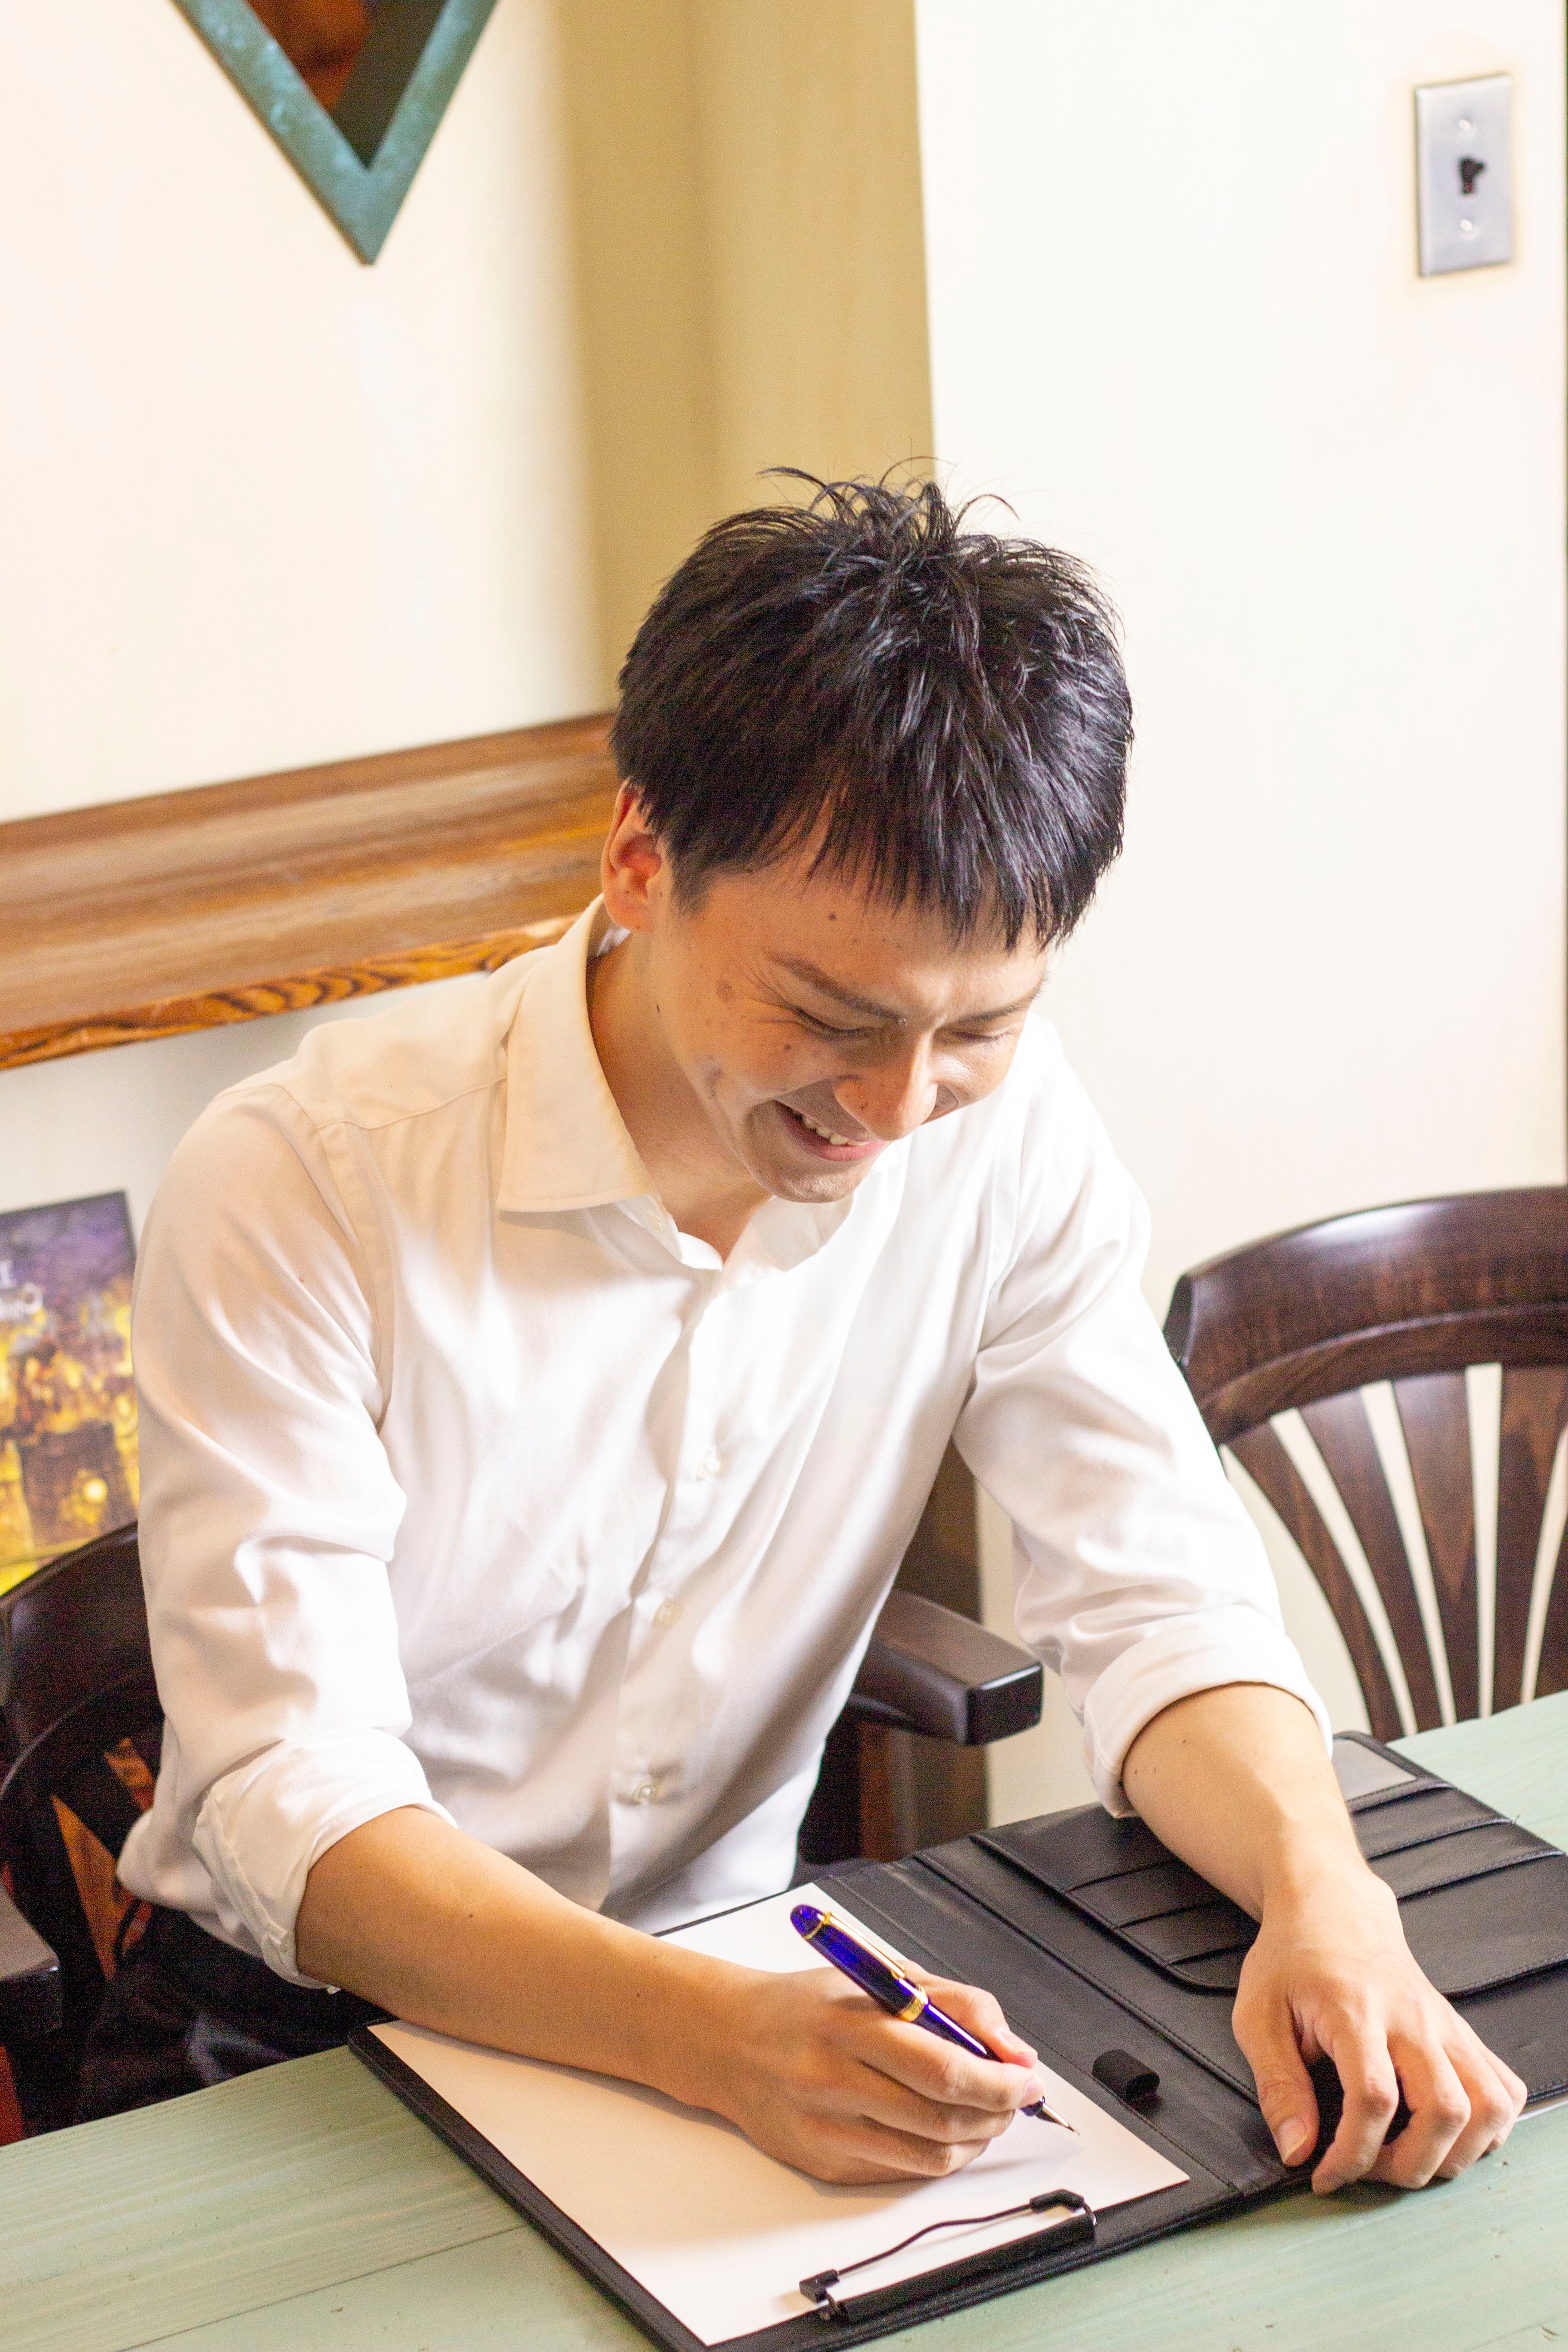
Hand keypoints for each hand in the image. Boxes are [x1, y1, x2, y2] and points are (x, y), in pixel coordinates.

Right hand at [686, 1962, 1043, 2183]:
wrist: (728, 2041)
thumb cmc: (808, 2005)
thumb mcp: (879, 1976)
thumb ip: (953, 2004)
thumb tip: (1013, 2050)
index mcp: (850, 2025)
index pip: (944, 2068)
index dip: (999, 2080)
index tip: (1027, 2076)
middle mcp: (834, 2081)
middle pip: (943, 2118)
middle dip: (998, 2111)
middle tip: (1016, 2096)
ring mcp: (827, 2130)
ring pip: (929, 2156)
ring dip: (976, 2139)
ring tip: (987, 2114)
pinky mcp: (823, 2165)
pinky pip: (901, 2173)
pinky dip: (939, 2157)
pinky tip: (946, 2131)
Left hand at [1234, 1868, 1526, 2192]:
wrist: (1333, 1908)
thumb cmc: (1292, 1959)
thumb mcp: (1257, 2014)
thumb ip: (1277, 2085)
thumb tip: (1296, 2151)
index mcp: (1355, 2009)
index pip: (1373, 2097)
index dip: (1353, 2153)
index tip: (1325, 2175)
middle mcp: (1412, 2017)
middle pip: (1444, 2110)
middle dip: (1410, 2164)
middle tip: (1369, 2169)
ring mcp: (1444, 2024)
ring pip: (1488, 2105)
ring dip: (1456, 2153)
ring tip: (1410, 2156)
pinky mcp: (1462, 2031)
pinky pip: (1503, 2088)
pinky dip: (1489, 2127)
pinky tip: (1448, 2134)